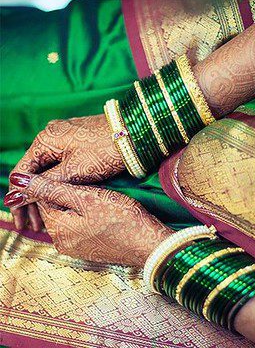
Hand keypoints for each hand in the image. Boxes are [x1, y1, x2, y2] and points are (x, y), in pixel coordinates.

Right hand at [5, 114, 124, 230]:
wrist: (135, 134)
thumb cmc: (105, 152)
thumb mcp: (72, 172)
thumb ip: (44, 185)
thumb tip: (14, 197)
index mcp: (45, 140)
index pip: (22, 172)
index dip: (19, 198)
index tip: (21, 221)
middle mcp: (52, 135)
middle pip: (34, 171)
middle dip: (33, 198)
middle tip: (33, 224)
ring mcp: (66, 137)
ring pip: (49, 169)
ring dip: (46, 191)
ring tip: (46, 216)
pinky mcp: (80, 142)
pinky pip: (62, 163)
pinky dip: (59, 181)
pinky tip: (60, 197)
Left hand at [9, 173, 172, 265]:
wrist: (148, 244)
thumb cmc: (121, 217)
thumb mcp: (86, 197)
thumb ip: (51, 188)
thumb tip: (17, 180)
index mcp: (56, 229)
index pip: (42, 199)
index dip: (60, 184)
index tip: (81, 180)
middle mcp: (61, 243)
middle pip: (56, 210)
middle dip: (69, 196)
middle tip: (95, 189)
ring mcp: (75, 249)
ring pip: (69, 218)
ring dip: (80, 207)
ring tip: (102, 201)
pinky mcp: (89, 251)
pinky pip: (79, 229)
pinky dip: (87, 218)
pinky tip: (105, 215)